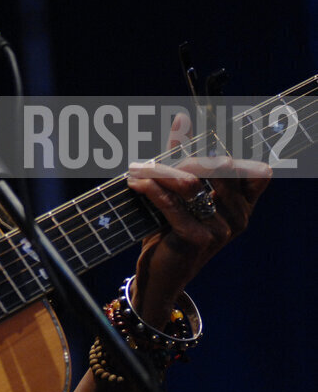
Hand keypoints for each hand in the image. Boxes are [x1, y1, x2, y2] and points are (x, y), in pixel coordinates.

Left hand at [125, 116, 271, 325]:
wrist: (160, 274)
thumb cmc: (170, 228)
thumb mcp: (178, 191)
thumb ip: (181, 155)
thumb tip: (181, 117)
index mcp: (242, 204)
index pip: (258, 171)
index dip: (234, 152)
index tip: (200, 147)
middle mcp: (239, 216)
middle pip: (221, 167)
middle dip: (186, 158)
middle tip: (153, 161)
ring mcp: (222, 230)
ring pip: (191, 183)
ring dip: (158, 172)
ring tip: (135, 169)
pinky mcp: (198, 239)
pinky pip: (172, 204)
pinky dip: (150, 189)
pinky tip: (134, 182)